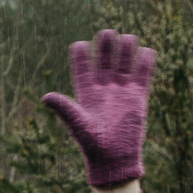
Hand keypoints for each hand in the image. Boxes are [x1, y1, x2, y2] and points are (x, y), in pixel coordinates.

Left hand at [44, 28, 154, 192]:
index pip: (82, 69)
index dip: (80, 56)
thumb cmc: (92, 144)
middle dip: (105, 47)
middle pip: (104, 62)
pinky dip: (145, 65)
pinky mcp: (138, 98)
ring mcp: (121, 92)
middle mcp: (104, 90)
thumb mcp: (77, 124)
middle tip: (107, 32)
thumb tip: (45, 96)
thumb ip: (64, 108)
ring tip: (128, 37)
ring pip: (124, 65)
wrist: (114, 159)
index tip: (79, 44)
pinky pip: (143, 77)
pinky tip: (147, 51)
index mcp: (86, 93)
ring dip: (126, 51)